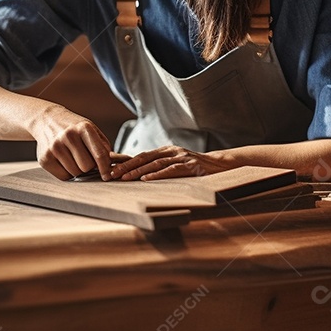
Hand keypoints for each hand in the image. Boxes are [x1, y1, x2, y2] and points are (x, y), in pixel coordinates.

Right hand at [30, 104, 113, 180]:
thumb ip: (103, 147)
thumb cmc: (74, 127)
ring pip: (75, 173)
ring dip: (77, 170)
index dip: (105, 168)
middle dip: (89, 167)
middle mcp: (68, 136)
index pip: (99, 154)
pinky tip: (64, 161)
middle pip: (87, 167)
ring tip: (73, 157)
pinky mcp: (45, 158)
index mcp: (84, 128)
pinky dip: (67, 173)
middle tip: (84, 158)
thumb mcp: (91, 130)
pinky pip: (63, 176)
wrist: (47, 120)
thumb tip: (111, 167)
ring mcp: (55, 147)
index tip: (107, 176)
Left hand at [110, 146, 231, 180]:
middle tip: (111, 174)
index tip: (110, 168)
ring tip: (124, 178)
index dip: (125, 161)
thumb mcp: (177, 164)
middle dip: (126, 166)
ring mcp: (181, 157)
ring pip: (155, 164)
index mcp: (166, 150)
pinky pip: (171, 170)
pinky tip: (146, 180)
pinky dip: (157, 175)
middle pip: (144, 158)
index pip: (141, 156)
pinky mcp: (190, 166)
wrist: (220, 165)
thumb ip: (162, 166)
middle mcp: (171, 151)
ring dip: (138, 171)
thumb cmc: (196, 168)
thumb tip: (141, 175)